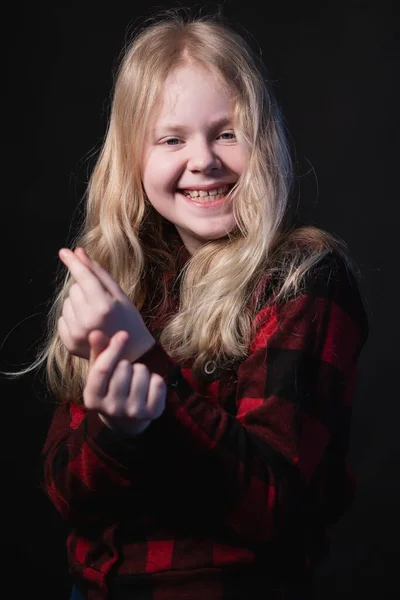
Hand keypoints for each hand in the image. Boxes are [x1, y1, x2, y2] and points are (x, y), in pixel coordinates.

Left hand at [58, 247, 154, 361]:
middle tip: (100, 302)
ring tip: (95, 315)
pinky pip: (62, 318)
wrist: (130, 353)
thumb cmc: (128, 319)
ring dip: (78, 304)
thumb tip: (78, 252)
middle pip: (74, 289)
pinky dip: (72, 317)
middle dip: (84, 290)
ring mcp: (77, 334)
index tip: (64, 251)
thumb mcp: (119, 294)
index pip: (83, 277)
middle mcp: (87, 320)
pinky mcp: (69, 343)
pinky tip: (87, 324)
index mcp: (103, 307)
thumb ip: (97, 272)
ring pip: (67, 303)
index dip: (73, 263)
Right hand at [84, 329, 165, 436]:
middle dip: (126, 362)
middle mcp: (111, 409)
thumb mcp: (99, 371)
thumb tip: (96, 333)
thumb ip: (98, 351)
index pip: (102, 370)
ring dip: (141, 369)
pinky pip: (158, 382)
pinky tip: (148, 386)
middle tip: (125, 371)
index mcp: (92, 398)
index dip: (113, 349)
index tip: (123, 334)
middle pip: (123, 368)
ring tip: (135, 379)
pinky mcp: (152, 413)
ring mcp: (132, 412)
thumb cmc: (110, 387)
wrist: (125, 419)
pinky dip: (155, 378)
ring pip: (142, 372)